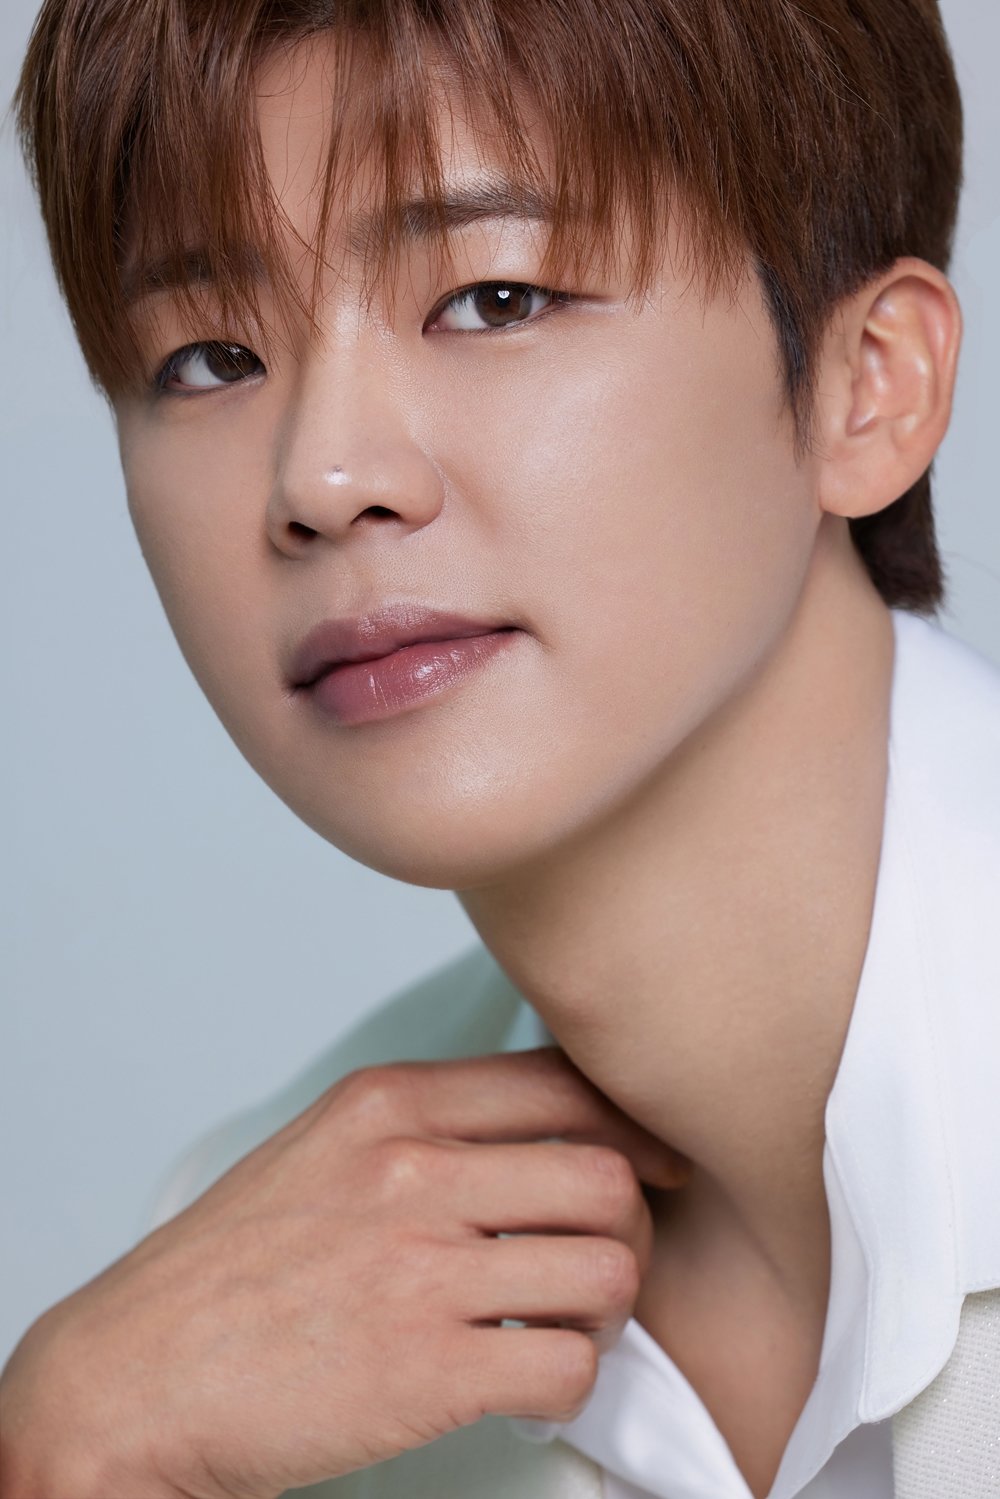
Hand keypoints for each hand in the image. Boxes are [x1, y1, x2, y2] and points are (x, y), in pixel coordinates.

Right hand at [0, 1045, 689, 1498]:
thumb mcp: (321, 1149)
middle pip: (606, 1174)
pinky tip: (526, 1381)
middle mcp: (412, 1170)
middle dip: (631, 1226)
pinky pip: (567, 1364)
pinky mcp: (427, 1369)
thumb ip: (424, 1128)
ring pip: (608, 1268)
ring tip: (568, 1326)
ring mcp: (420, 1268)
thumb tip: (540, 1133)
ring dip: (609, 1309)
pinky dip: (568, 1380)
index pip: (562, 1083)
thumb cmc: (228, 1269)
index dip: (634, 1127)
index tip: (656, 1162)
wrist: (132, 1375)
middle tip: (605, 1262)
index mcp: (388, 1103)